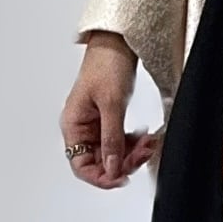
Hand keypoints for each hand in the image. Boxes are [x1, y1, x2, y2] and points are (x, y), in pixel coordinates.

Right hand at [61, 33, 160, 189]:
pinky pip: (121, 141)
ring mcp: (96, 124)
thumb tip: (113, 168)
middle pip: (100, 161)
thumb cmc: (106, 65)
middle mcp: (82, 128)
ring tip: (149, 142)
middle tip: (144, 153)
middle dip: (124, 161)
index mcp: (73, 125)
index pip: (81, 165)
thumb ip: (112, 139)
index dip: (102, 176)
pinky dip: (134, 142)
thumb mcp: (111, 105)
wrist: (118, 43)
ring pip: (114, 153)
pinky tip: (145, 136)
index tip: (123, 178)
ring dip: (133, 152)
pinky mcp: (110, 119)